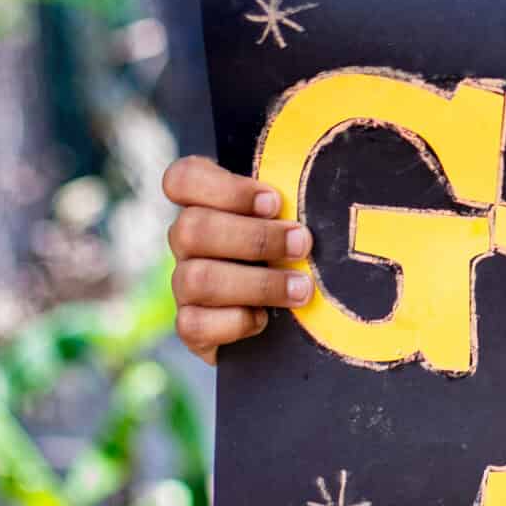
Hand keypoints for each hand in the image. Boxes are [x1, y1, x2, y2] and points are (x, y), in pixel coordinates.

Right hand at [162, 154, 314, 364]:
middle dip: (255, 238)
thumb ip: (293, 201)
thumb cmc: (290, 253)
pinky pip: (194, 324)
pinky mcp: (190, 327)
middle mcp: (186, 243)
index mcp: (205, 205)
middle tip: (301, 244)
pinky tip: (265, 319)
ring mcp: (183, 285)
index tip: (274, 202)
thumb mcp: (292, 219)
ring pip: (196, 278)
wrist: (283, 318)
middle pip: (191, 228)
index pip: (182, 179)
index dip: (225, 188)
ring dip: (258, 283)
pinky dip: (236, 322)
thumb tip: (322, 190)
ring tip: (300, 289)